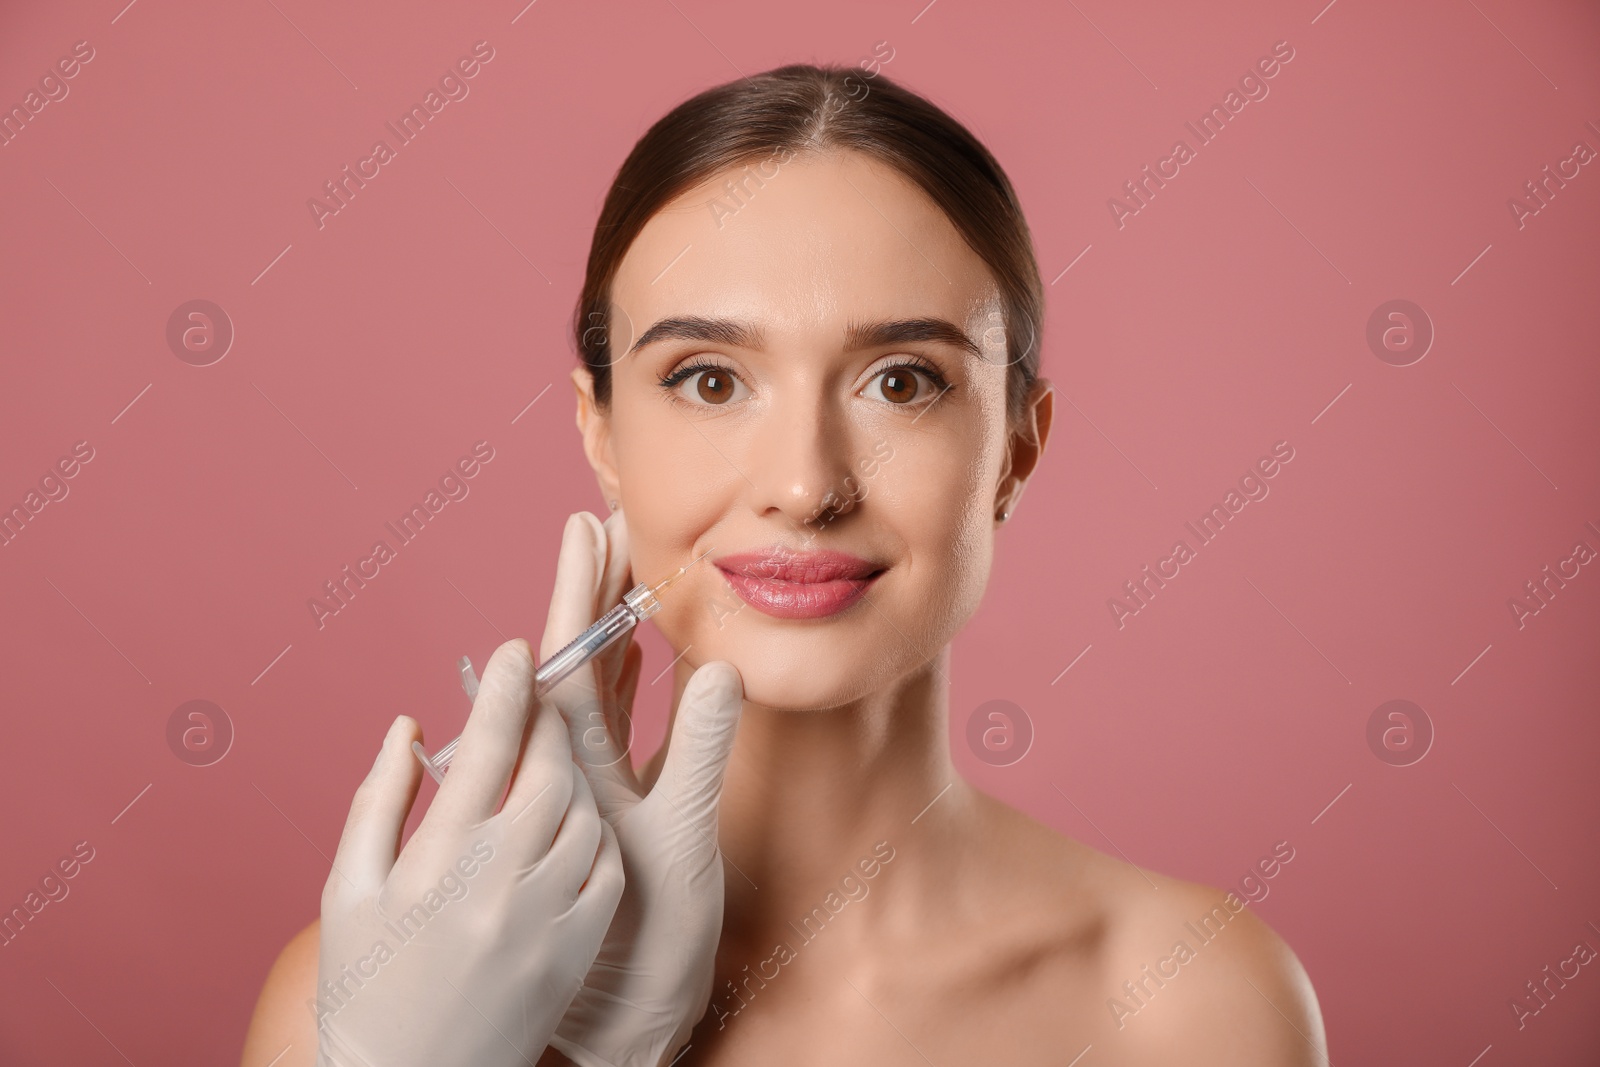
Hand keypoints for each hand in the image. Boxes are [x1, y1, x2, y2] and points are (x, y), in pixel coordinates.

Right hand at [314, 637, 624, 1066]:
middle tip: (543, 701)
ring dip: (575, 777)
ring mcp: (546, 917)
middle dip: (551, 723)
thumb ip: (378, 799)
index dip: (507, 689)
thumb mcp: (348, 890)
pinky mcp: (577, 949)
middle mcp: (499, 883)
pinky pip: (605, 868)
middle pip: (552, 770)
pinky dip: (595, 835)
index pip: (488, 748)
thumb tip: (409, 724)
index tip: (518, 650)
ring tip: (551, 766)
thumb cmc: (365, 986)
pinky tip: (571, 827)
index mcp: (436, 861)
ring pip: (586, 814)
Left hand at [539, 510, 744, 1066]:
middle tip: (604, 521)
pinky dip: (620, 674)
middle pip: (572, 661)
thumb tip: (720, 669)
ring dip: (603, 623)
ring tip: (618, 562)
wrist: (623, 1023)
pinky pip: (606, 722)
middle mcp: (565, 773)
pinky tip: (630, 645)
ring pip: (588, 687)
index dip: (578, 591)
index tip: (584, 526)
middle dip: (588, 589)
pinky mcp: (606, 806)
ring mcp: (584, 787)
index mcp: (569, 775)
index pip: (568, 662)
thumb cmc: (646, 949)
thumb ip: (700, 756)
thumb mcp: (682, 848)